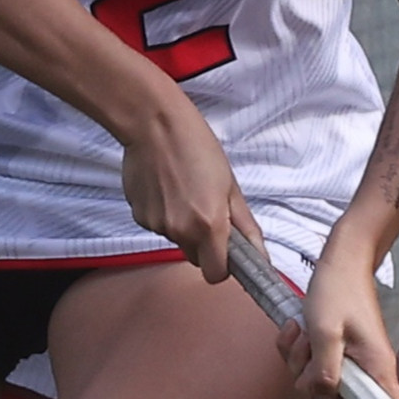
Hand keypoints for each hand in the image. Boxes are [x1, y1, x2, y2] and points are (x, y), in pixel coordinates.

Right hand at [117, 92, 260, 280]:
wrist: (153, 124)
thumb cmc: (196, 146)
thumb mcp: (231, 186)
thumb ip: (245, 226)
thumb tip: (260, 255)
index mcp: (209, 225)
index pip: (215, 274)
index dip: (223, 265)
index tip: (227, 251)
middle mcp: (180, 231)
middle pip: (195, 257)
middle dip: (204, 243)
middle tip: (206, 210)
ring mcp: (156, 225)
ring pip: (177, 239)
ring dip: (183, 224)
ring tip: (184, 189)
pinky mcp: (138, 215)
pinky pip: (158, 225)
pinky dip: (164, 214)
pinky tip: (166, 187)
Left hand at [279, 231, 398, 398]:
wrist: (340, 264)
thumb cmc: (338, 290)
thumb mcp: (324, 331)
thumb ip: (324, 371)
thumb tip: (325, 398)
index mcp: (376, 369)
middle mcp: (367, 372)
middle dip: (311, 387)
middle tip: (308, 357)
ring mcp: (350, 365)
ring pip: (317, 388)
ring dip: (299, 364)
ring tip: (304, 335)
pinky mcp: (335, 357)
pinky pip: (309, 370)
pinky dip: (297, 354)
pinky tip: (299, 332)